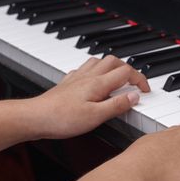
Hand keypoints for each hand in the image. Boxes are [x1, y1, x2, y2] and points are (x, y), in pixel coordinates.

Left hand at [31, 56, 149, 138]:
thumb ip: (117, 105)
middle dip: (129, 69)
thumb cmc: (62, 119)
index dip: (140, 79)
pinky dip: (95, 70)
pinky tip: (94, 80)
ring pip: (99, 61)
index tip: (145, 90)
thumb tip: (134, 96)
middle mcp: (88, 76)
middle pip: (114, 61)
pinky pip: (84, 69)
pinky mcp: (67, 83)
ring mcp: (77, 78)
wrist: (34, 117)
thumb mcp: (96, 117)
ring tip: (118, 78)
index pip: (126, 72)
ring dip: (112, 66)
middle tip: (134, 82)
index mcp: (98, 83)